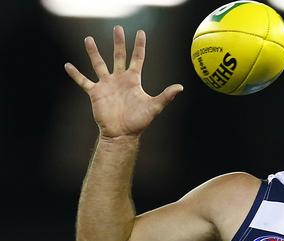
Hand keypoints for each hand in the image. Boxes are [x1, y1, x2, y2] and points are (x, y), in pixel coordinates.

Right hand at [64, 25, 182, 137]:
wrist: (122, 134)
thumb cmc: (138, 122)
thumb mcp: (154, 107)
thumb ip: (166, 96)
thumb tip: (180, 87)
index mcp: (133, 80)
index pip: (137, 58)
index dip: (139, 46)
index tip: (140, 32)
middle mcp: (119, 79)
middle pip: (118, 56)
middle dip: (118, 42)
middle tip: (117, 28)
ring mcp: (107, 84)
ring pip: (98, 64)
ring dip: (93, 52)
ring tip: (88, 39)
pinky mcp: (95, 93)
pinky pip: (83, 81)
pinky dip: (75, 74)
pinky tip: (68, 65)